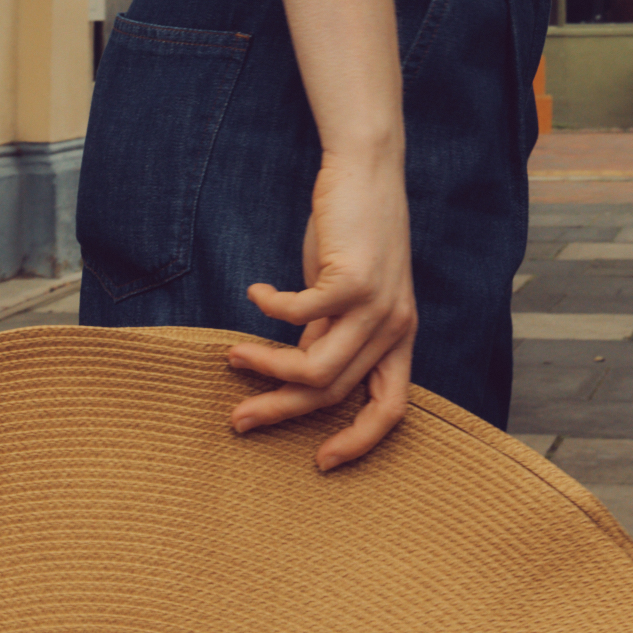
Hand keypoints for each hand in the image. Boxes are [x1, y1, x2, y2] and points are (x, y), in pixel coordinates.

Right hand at [224, 151, 416, 471]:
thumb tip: (296, 371)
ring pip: (314, 367)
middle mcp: (394, 327)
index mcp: (399, 337)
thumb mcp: (346, 294)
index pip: (390, 409)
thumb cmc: (353, 232)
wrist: (368, 172)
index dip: (358, 442)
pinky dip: (269, 308)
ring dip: (266, 366)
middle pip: (333, 392)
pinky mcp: (352, 279)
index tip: (321, 461)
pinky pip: (298, 314)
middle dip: (280, 411)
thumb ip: (329, 333)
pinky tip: (255, 293)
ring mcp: (376, 305)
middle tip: (239, 420)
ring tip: (233, 355)